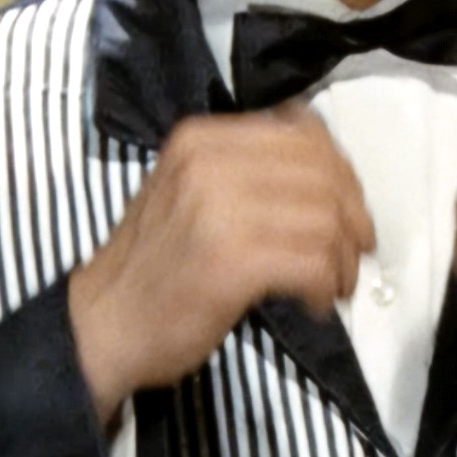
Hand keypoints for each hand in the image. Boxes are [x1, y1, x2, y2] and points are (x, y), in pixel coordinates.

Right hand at [67, 105, 375, 426]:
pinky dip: (325, 284)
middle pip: (321, 173)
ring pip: (324, 217)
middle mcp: (208, 163)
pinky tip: (314, 303)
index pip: (303, 132)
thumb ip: (248, 170)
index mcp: (201, 137)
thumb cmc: (155, 265)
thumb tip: (331, 176)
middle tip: (353, 254)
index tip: (349, 211)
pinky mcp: (230, 261)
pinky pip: (311, 260)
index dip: (342, 172)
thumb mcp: (190, 191)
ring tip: (333, 285)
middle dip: (352, 216)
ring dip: (341, 258)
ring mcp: (218, 210)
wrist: (103, 324)